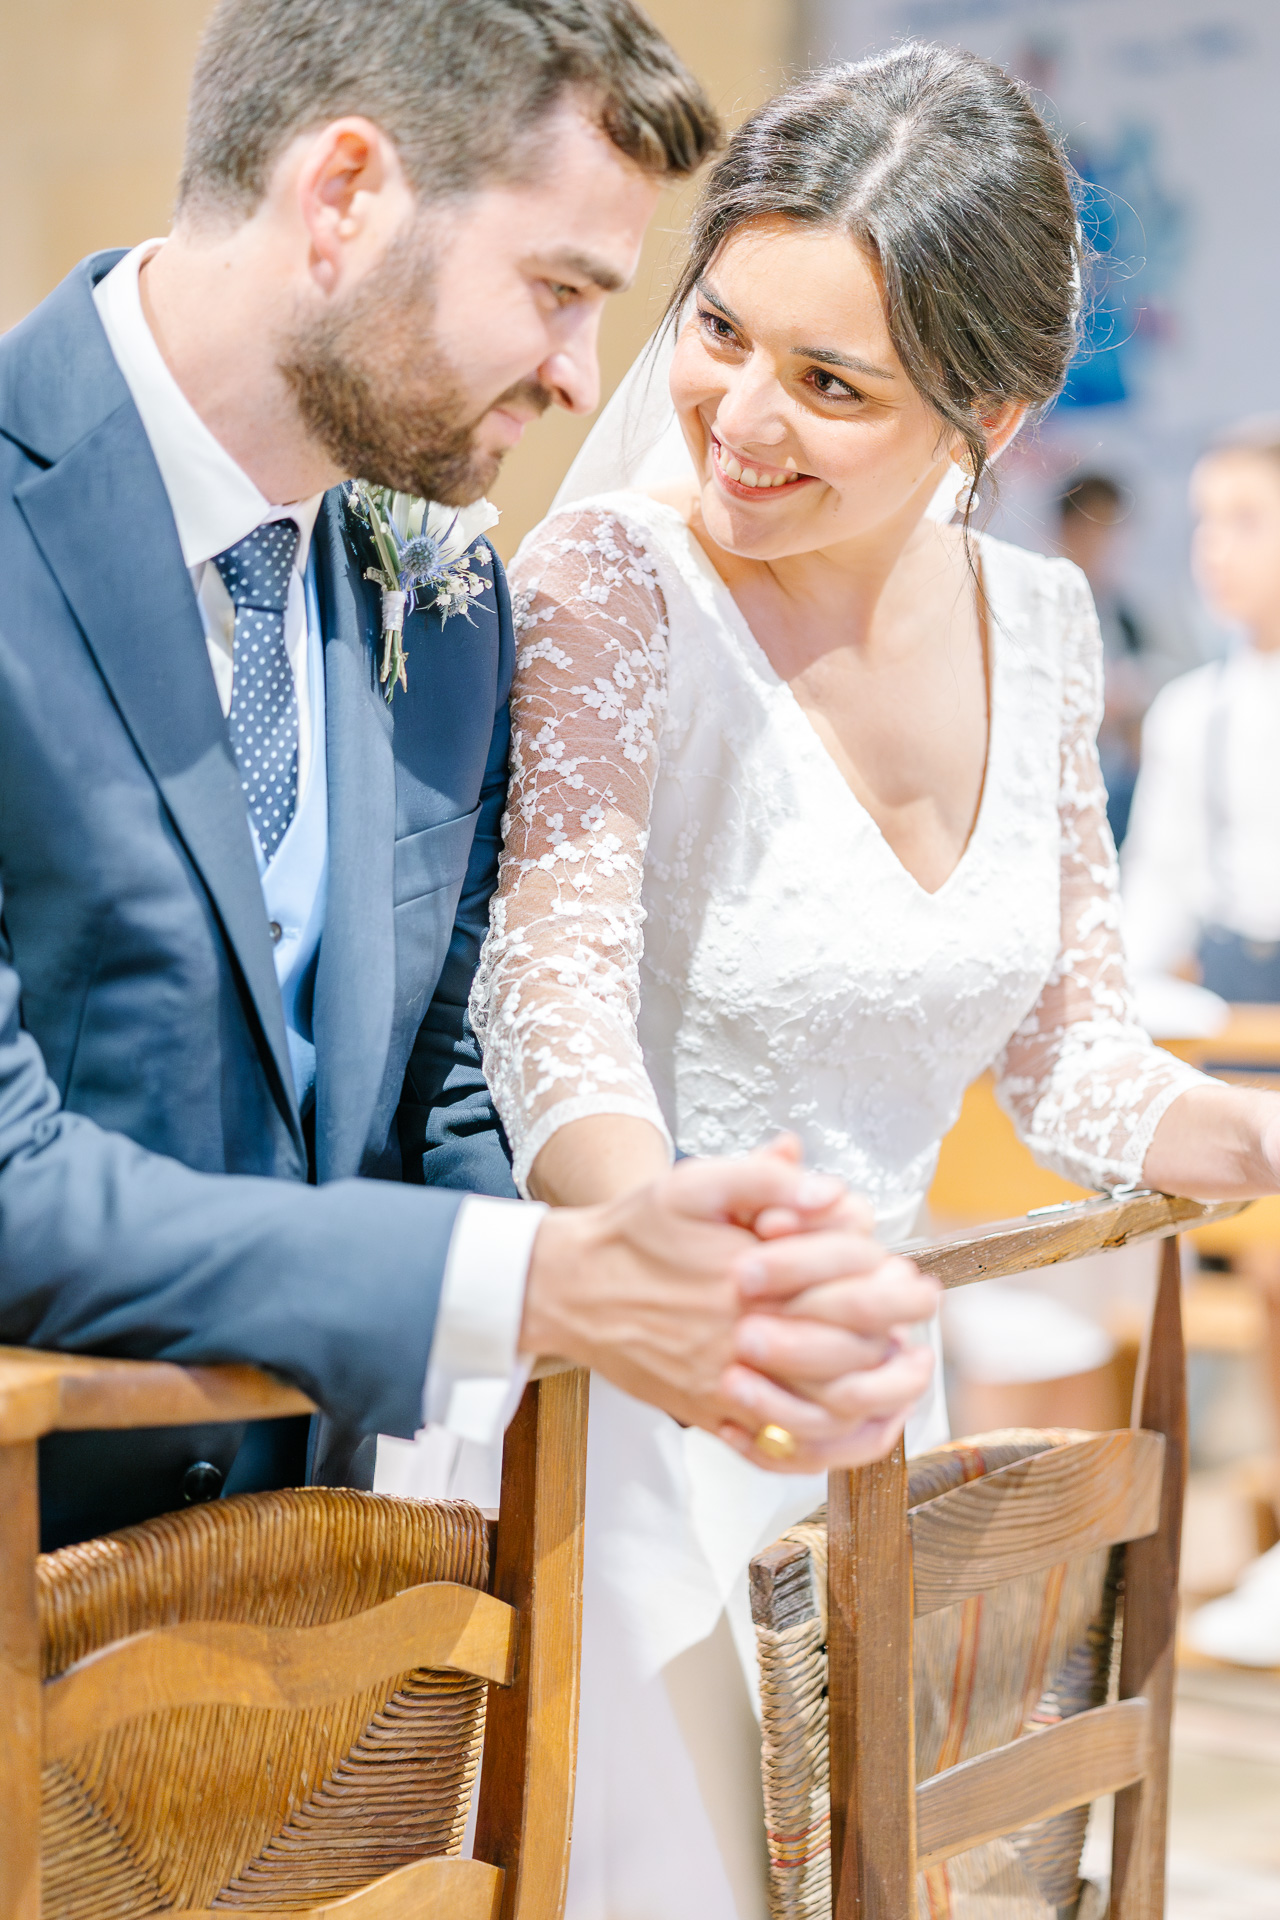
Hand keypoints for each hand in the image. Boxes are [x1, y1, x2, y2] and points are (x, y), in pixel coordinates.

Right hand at [521, 1143, 937, 1468]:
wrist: (566, 1286)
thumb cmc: (636, 1231)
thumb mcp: (694, 1182)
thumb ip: (764, 1178)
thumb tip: (829, 1190)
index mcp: (749, 1276)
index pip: (846, 1288)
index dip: (893, 1285)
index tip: (916, 1281)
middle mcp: (742, 1336)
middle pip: (848, 1352)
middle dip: (900, 1340)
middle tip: (924, 1327)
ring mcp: (726, 1385)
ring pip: (824, 1410)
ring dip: (881, 1398)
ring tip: (909, 1376)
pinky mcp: (709, 1414)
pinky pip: (781, 1448)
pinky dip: (830, 1448)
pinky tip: (861, 1431)